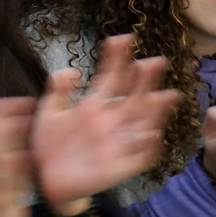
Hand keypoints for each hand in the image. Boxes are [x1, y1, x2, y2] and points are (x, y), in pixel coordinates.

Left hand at [29, 34, 178, 211]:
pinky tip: (152, 133)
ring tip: (167, 95)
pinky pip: (139, 156)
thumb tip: (72, 70)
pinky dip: (147, 146)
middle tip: (156, 61)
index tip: (123, 38)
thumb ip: (59, 90)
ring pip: (142, 123)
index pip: (109, 78)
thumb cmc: (51, 145)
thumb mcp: (49, 112)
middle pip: (132, 97)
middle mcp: (110, 121)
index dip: (116, 59)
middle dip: (144, 80)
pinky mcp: (120, 165)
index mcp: (93, 106)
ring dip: (155, 111)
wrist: (48, 179)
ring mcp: (117, 142)